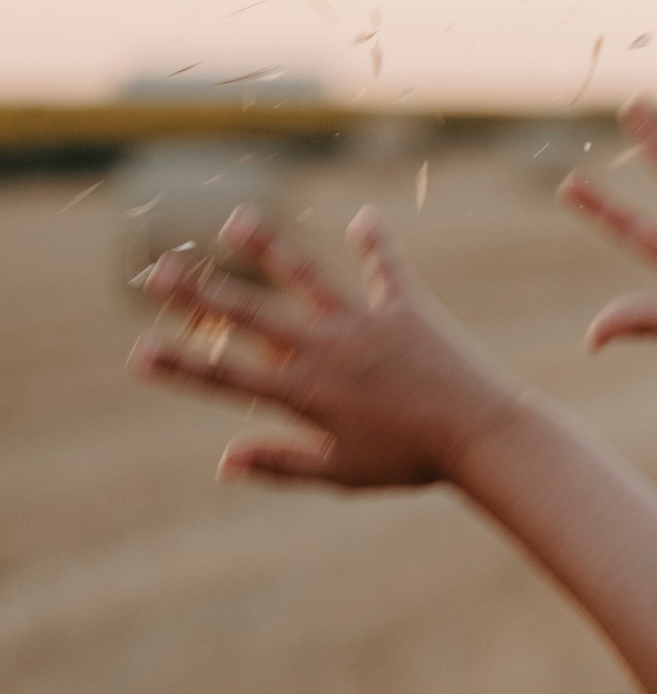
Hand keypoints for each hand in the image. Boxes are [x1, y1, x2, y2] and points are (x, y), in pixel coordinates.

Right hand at [130, 211, 539, 493]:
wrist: (481, 436)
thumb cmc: (411, 463)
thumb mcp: (343, 473)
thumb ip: (282, 463)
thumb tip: (224, 462)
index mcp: (307, 393)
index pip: (228, 378)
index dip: (181, 366)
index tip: (139, 354)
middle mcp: (327, 348)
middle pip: (249, 315)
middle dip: (198, 294)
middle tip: (155, 273)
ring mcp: (364, 323)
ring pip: (305, 276)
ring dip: (267, 247)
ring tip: (235, 222)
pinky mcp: (406, 308)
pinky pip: (386, 269)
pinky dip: (375, 245)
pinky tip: (363, 220)